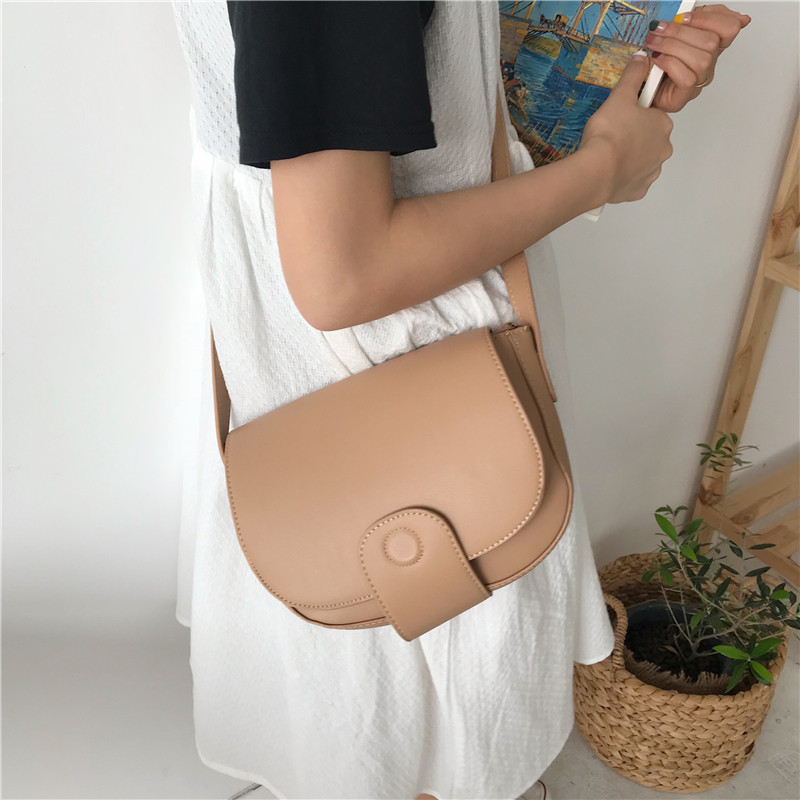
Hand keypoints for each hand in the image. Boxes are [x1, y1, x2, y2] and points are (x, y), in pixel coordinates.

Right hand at [579, 54, 673, 204]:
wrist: (596, 171)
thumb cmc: (609, 133)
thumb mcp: (619, 96)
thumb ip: (632, 76)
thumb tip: (641, 58)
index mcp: (662, 125)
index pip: (654, 117)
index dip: (636, 115)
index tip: (620, 117)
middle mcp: (663, 149)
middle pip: (650, 140)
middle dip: (634, 138)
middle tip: (612, 136)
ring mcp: (651, 172)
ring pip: (642, 162)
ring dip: (629, 159)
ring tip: (608, 155)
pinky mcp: (638, 190)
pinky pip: (633, 181)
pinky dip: (623, 178)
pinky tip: (610, 172)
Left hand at [644, 3, 751, 112]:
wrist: (637, 90)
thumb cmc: (654, 62)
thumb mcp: (672, 34)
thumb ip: (687, 21)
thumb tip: (695, 9)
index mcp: (710, 46)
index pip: (729, 28)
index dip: (710, 18)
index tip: (684, 16)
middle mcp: (708, 64)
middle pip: (712, 42)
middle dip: (681, 31)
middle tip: (658, 28)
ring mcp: (697, 82)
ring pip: (701, 60)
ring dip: (672, 46)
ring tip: (653, 43)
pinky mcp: (684, 96)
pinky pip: (687, 78)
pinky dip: (670, 64)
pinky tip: (657, 59)